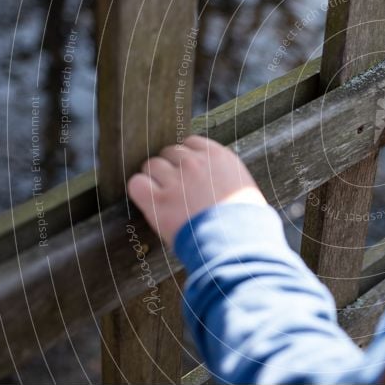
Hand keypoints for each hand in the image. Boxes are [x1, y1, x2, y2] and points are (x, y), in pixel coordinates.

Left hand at [127, 135, 266, 247]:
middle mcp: (195, 163)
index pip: (191, 143)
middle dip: (171, 168)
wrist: (237, 242)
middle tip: (176, 189)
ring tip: (164, 198)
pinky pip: (137, 184)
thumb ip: (226, 176)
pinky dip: (140, 191)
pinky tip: (150, 202)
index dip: (187, 159)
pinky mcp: (158, 200)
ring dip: (155, 179)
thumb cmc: (247, 223)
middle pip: (170, 152)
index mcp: (219, 157)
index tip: (188, 172)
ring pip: (152, 166)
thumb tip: (218, 180)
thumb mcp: (245, 189)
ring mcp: (176, 180)